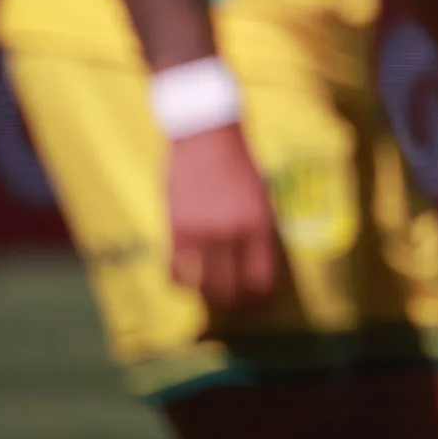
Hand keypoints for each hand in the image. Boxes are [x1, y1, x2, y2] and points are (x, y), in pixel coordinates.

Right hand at [166, 123, 280, 309]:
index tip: (255, 301)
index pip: (261, 278)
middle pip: (233, 288)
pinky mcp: (176, 228)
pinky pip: (175, 271)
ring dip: (207, 295)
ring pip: (204, 285)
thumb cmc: (237, 163)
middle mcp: (233, 233)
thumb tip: (253, 264)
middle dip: (234, 301)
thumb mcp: (260, 196)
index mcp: (260, 224)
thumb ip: (256, 230)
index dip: (259, 296)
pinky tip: (181, 281)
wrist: (205, 135)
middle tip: (232, 303)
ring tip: (208, 294)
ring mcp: (203, 232)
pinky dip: (178, 282)